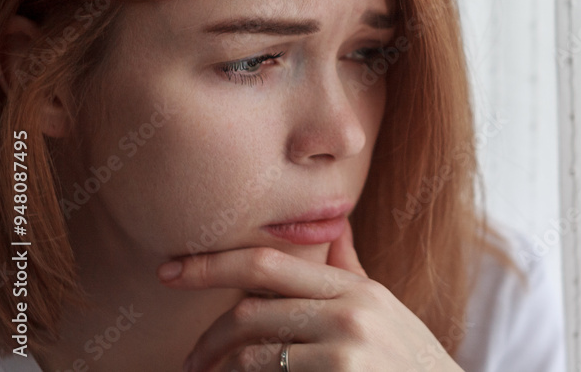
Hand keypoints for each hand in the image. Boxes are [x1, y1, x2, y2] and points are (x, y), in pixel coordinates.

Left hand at [157, 219, 464, 371]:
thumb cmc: (408, 363)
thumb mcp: (385, 310)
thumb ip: (351, 270)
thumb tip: (336, 223)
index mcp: (356, 289)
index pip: (269, 263)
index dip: (213, 264)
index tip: (171, 270)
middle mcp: (351, 312)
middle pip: (251, 310)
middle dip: (209, 336)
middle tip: (190, 360)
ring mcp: (346, 351)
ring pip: (252, 354)